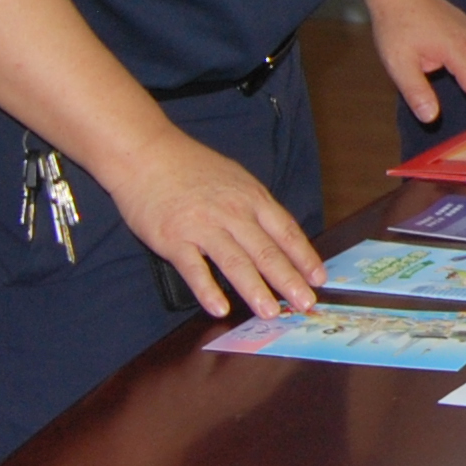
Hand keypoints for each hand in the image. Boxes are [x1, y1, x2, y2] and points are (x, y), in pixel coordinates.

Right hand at [110, 129, 326, 318]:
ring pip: (235, 262)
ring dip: (255, 290)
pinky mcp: (173, 239)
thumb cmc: (192, 167)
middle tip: (305, 304)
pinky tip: (219, 308)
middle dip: (289, 280)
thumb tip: (280, 235)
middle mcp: (233, 214)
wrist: (147, 153)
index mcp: (252, 199)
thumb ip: (256, 207)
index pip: (286, 232)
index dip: (305, 257)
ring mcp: (203, 226)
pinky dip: (207, 290)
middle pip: (267, 251)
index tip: (319, 279)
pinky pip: (194, 269)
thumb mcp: (236, 179)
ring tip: (271, 312)